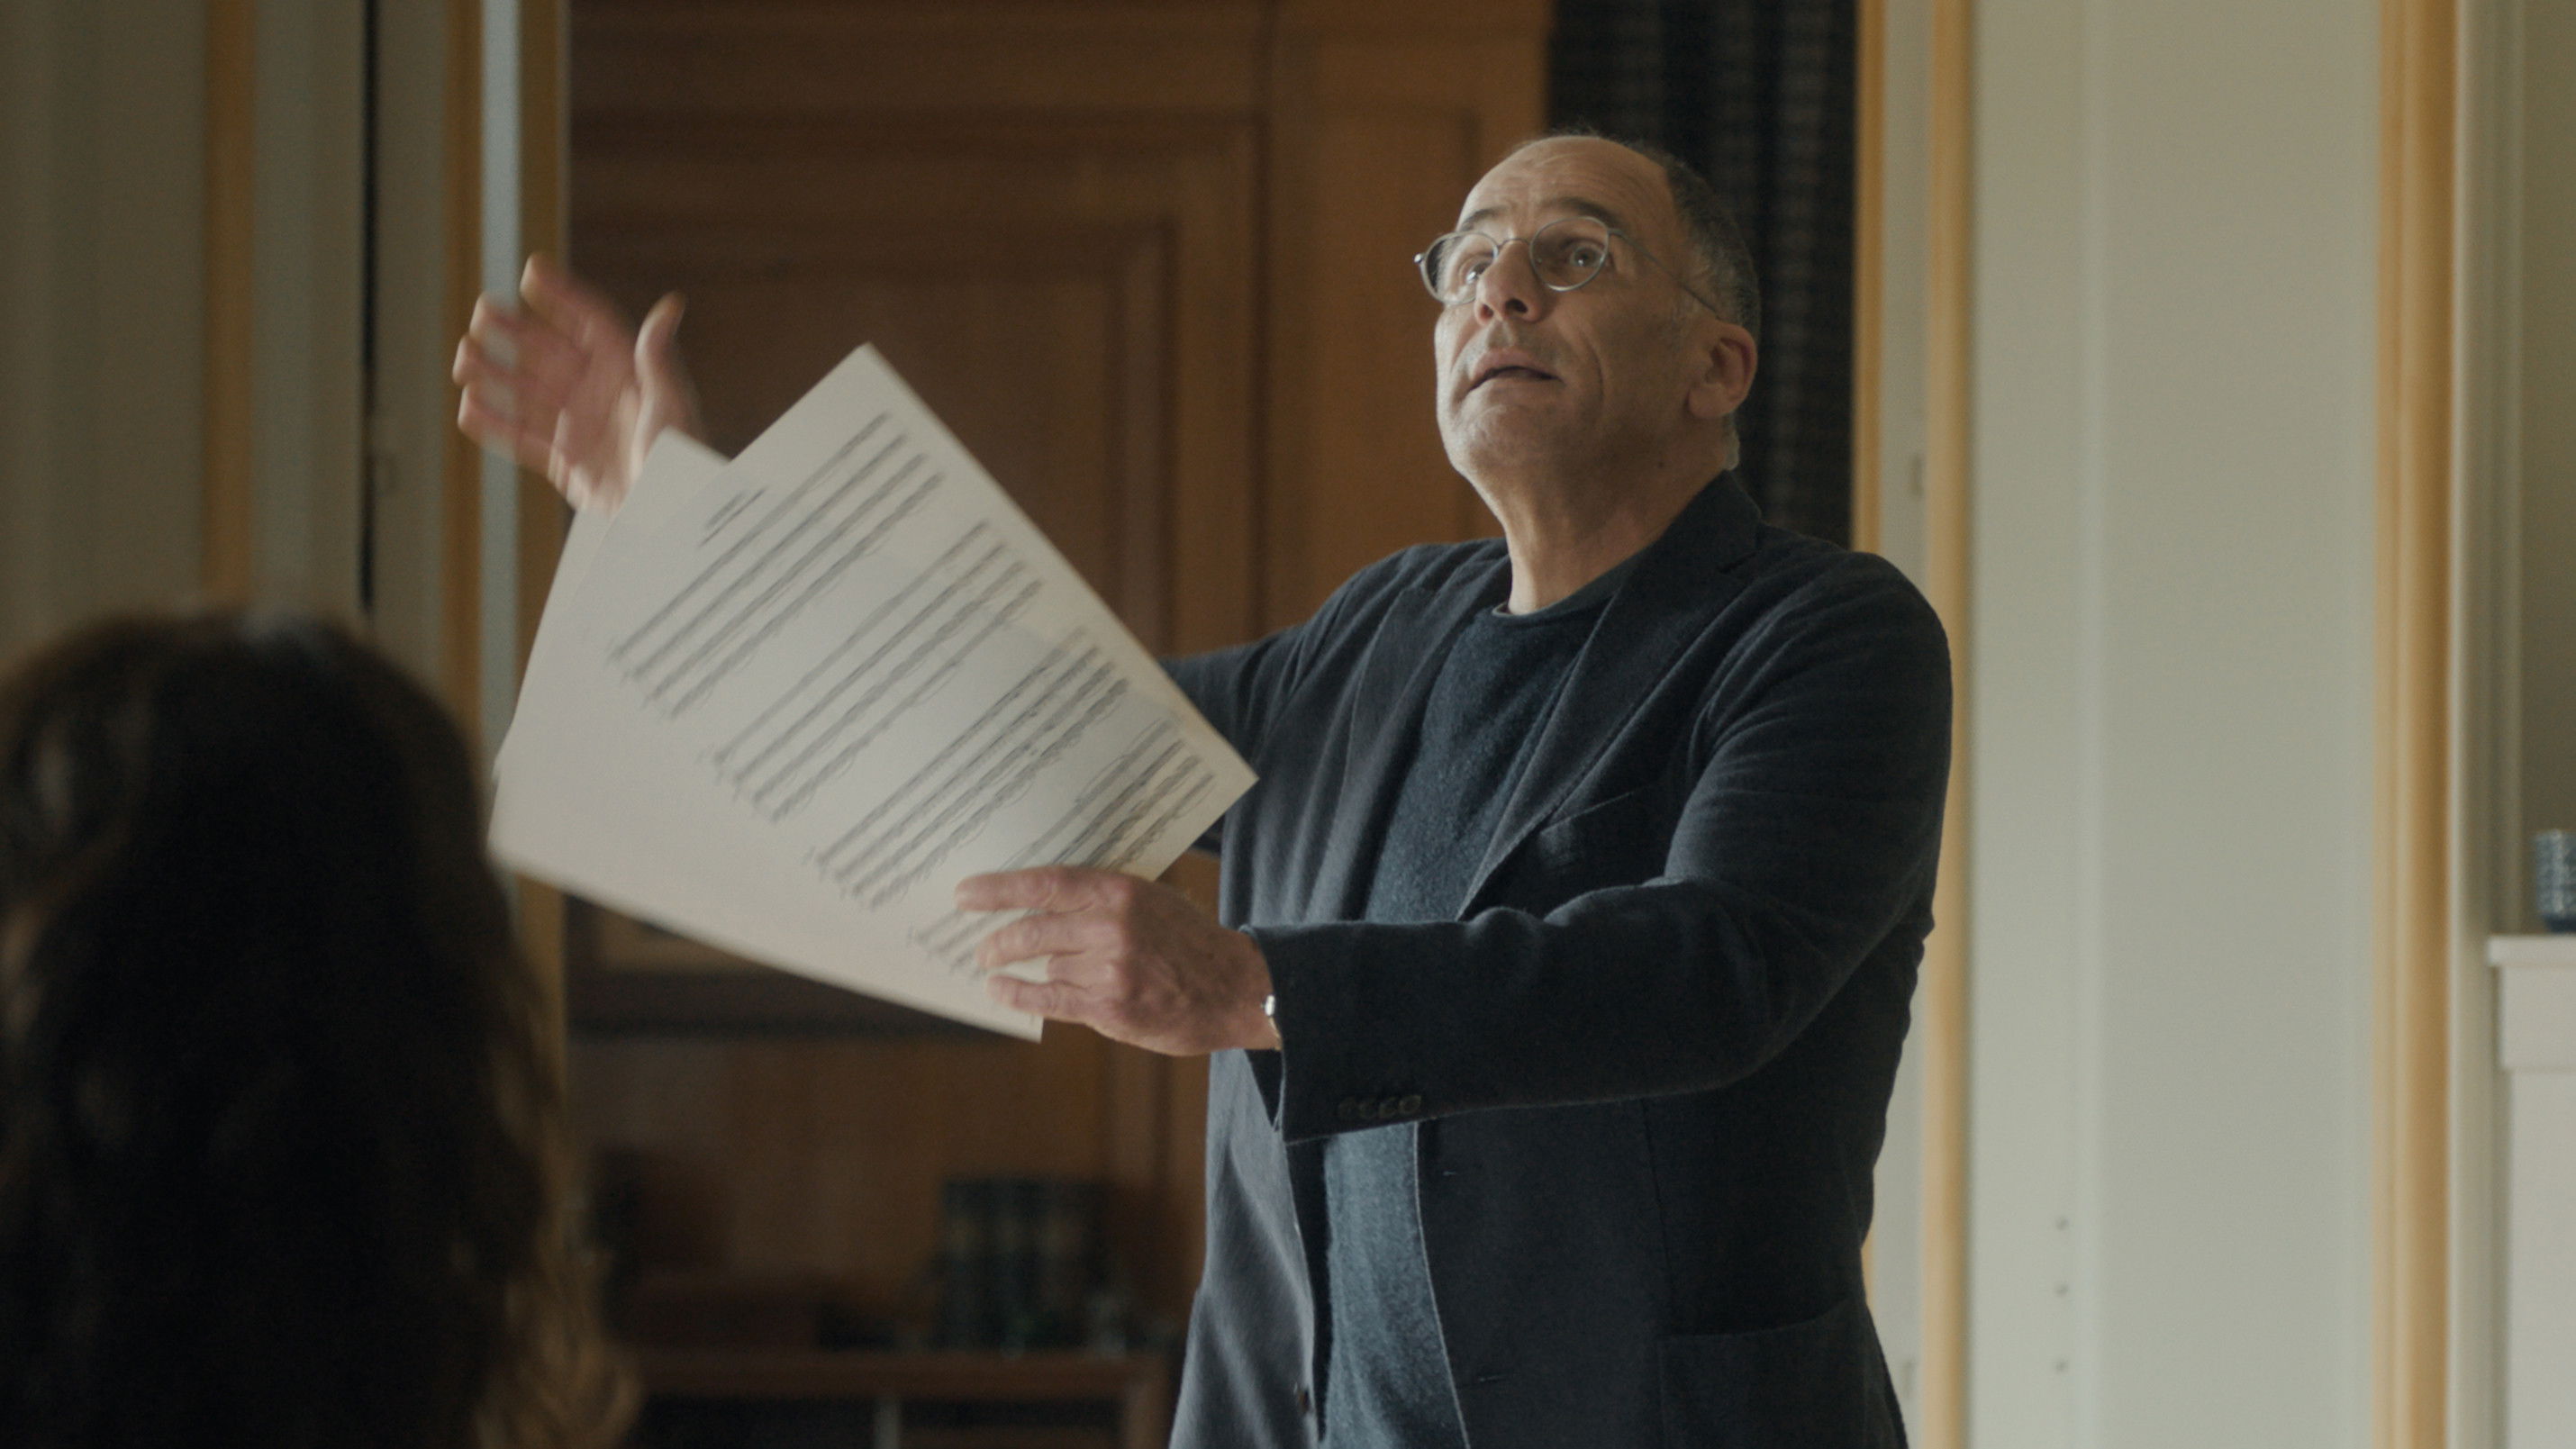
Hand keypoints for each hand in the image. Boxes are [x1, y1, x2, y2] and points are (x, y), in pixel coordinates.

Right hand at [451, 255, 704, 512]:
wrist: (668, 516)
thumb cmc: (679, 459)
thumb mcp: (670, 405)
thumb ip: (656, 358)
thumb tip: (670, 306)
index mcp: (627, 374)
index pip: (590, 324)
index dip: (563, 297)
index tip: (532, 271)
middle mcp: (600, 396)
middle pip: (550, 354)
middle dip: (515, 332)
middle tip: (481, 314)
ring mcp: (580, 429)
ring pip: (529, 393)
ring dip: (496, 374)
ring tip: (465, 359)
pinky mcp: (567, 463)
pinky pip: (525, 439)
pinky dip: (497, 425)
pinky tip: (470, 408)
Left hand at [958, 867, 1279, 1055]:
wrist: (1236, 989)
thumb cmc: (1191, 943)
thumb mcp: (1153, 900)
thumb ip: (1104, 899)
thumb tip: (1044, 898)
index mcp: (1121, 891)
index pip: (1047, 884)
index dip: (1000, 888)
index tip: (966, 893)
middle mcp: (1112, 927)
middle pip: (1034, 929)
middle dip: (999, 939)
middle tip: (981, 946)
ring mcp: (1110, 970)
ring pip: (1046, 965)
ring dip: (1019, 968)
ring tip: (996, 970)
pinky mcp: (1111, 1008)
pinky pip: (1051, 999)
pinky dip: (1019, 995)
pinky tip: (1000, 992)